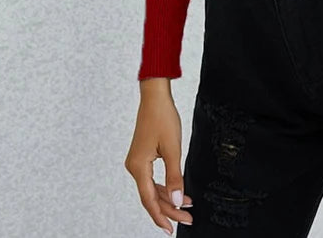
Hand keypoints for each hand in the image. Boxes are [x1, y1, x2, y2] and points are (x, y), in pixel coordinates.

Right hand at [125, 89, 193, 234]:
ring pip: (152, 188)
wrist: (155, 97)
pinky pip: (152, 178)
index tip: (171, 229)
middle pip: (151, 196)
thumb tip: (177, 200)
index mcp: (138, 167)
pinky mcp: (142, 157)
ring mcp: (137, 162)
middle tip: (187, 218)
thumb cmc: (162, 118)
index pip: (149, 200)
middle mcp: (134, 167)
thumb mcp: (173, 149)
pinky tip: (177, 190)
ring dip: (168, 197)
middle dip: (170, 208)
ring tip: (187, 205)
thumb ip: (175, 177)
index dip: (161, 215)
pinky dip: (164, 186)